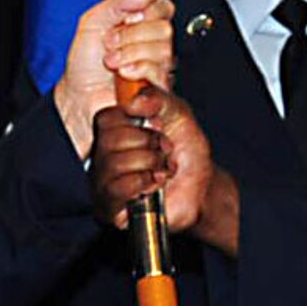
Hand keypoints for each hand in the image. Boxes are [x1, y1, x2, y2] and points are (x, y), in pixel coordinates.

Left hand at [53, 0, 174, 157]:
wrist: (77, 97)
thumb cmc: (84, 64)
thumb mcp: (93, 22)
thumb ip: (120, 1)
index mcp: (142, 25)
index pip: (164, 7)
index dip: (145, 12)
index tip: (124, 19)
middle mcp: (154, 45)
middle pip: (164, 28)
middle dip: (131, 35)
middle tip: (110, 44)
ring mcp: (158, 67)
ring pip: (163, 49)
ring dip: (130, 53)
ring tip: (112, 62)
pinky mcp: (158, 89)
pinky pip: (159, 71)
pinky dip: (137, 69)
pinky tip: (123, 74)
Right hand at [89, 103, 175, 228]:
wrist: (202, 187)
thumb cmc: (186, 152)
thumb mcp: (178, 113)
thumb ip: (157, 98)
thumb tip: (134, 101)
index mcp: (113, 132)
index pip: (105, 118)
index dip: (134, 119)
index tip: (158, 124)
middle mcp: (103, 157)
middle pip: (109, 140)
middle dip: (148, 142)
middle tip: (165, 149)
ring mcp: (104, 183)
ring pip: (113, 164)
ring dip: (149, 163)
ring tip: (163, 168)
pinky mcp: (110, 208)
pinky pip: (115, 189)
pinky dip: (142, 183)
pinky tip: (154, 184)